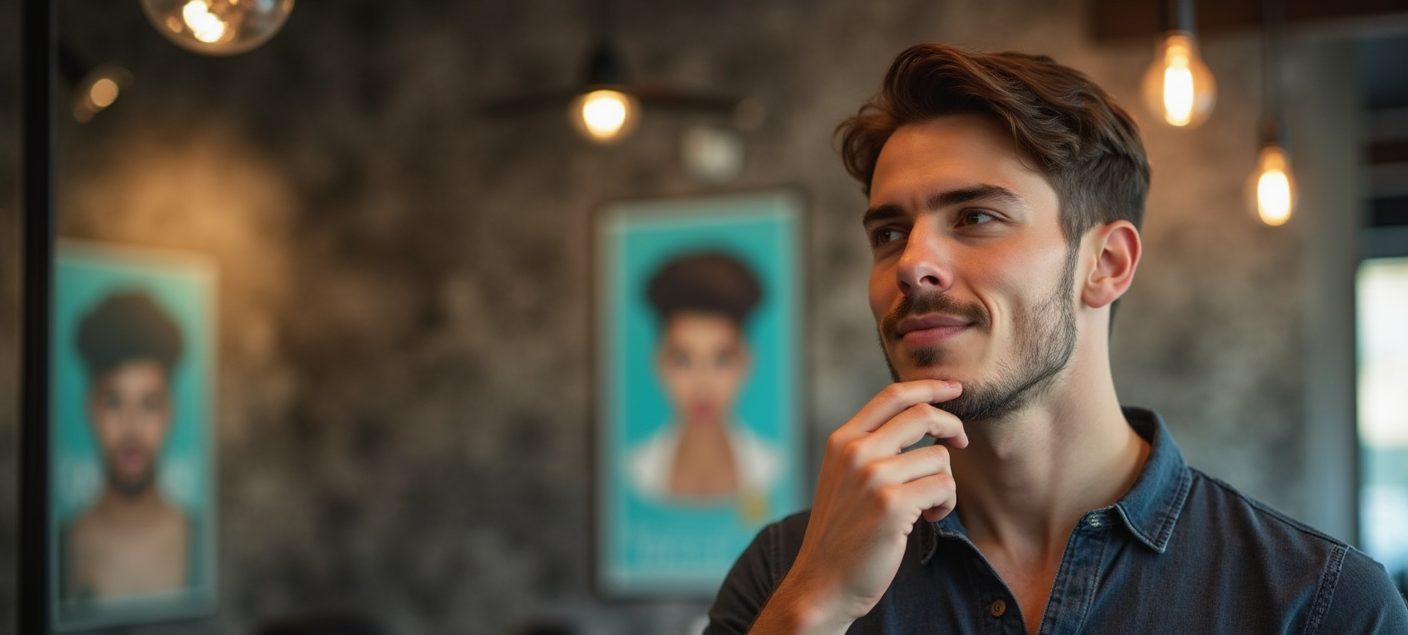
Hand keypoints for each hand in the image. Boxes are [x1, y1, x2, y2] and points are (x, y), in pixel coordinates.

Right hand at [749, 380, 966, 634]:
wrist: (822, 582)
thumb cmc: (842, 532)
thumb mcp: (843, 477)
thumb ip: (869, 446)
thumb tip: (919, 418)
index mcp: (842, 440)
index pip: (892, 395)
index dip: (930, 387)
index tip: (954, 389)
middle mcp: (855, 452)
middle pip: (922, 414)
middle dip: (952, 425)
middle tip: (961, 441)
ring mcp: (873, 476)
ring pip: (939, 457)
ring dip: (946, 482)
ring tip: (929, 504)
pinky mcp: (892, 505)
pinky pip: (943, 486)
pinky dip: (945, 503)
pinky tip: (928, 518)